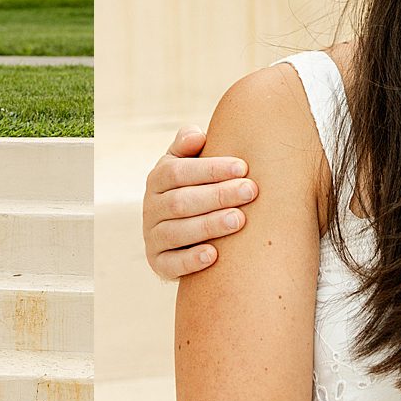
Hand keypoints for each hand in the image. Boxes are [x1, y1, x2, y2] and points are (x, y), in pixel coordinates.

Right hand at [142, 126, 255, 280]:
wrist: (186, 229)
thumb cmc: (196, 188)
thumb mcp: (188, 163)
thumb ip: (189, 145)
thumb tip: (196, 136)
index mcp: (158, 179)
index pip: (178, 172)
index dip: (210, 169)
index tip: (243, 167)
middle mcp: (151, 208)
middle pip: (180, 201)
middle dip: (217, 195)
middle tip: (250, 191)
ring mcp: (153, 236)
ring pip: (177, 232)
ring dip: (209, 225)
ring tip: (239, 220)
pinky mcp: (158, 263)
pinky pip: (171, 264)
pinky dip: (191, 260)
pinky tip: (214, 255)